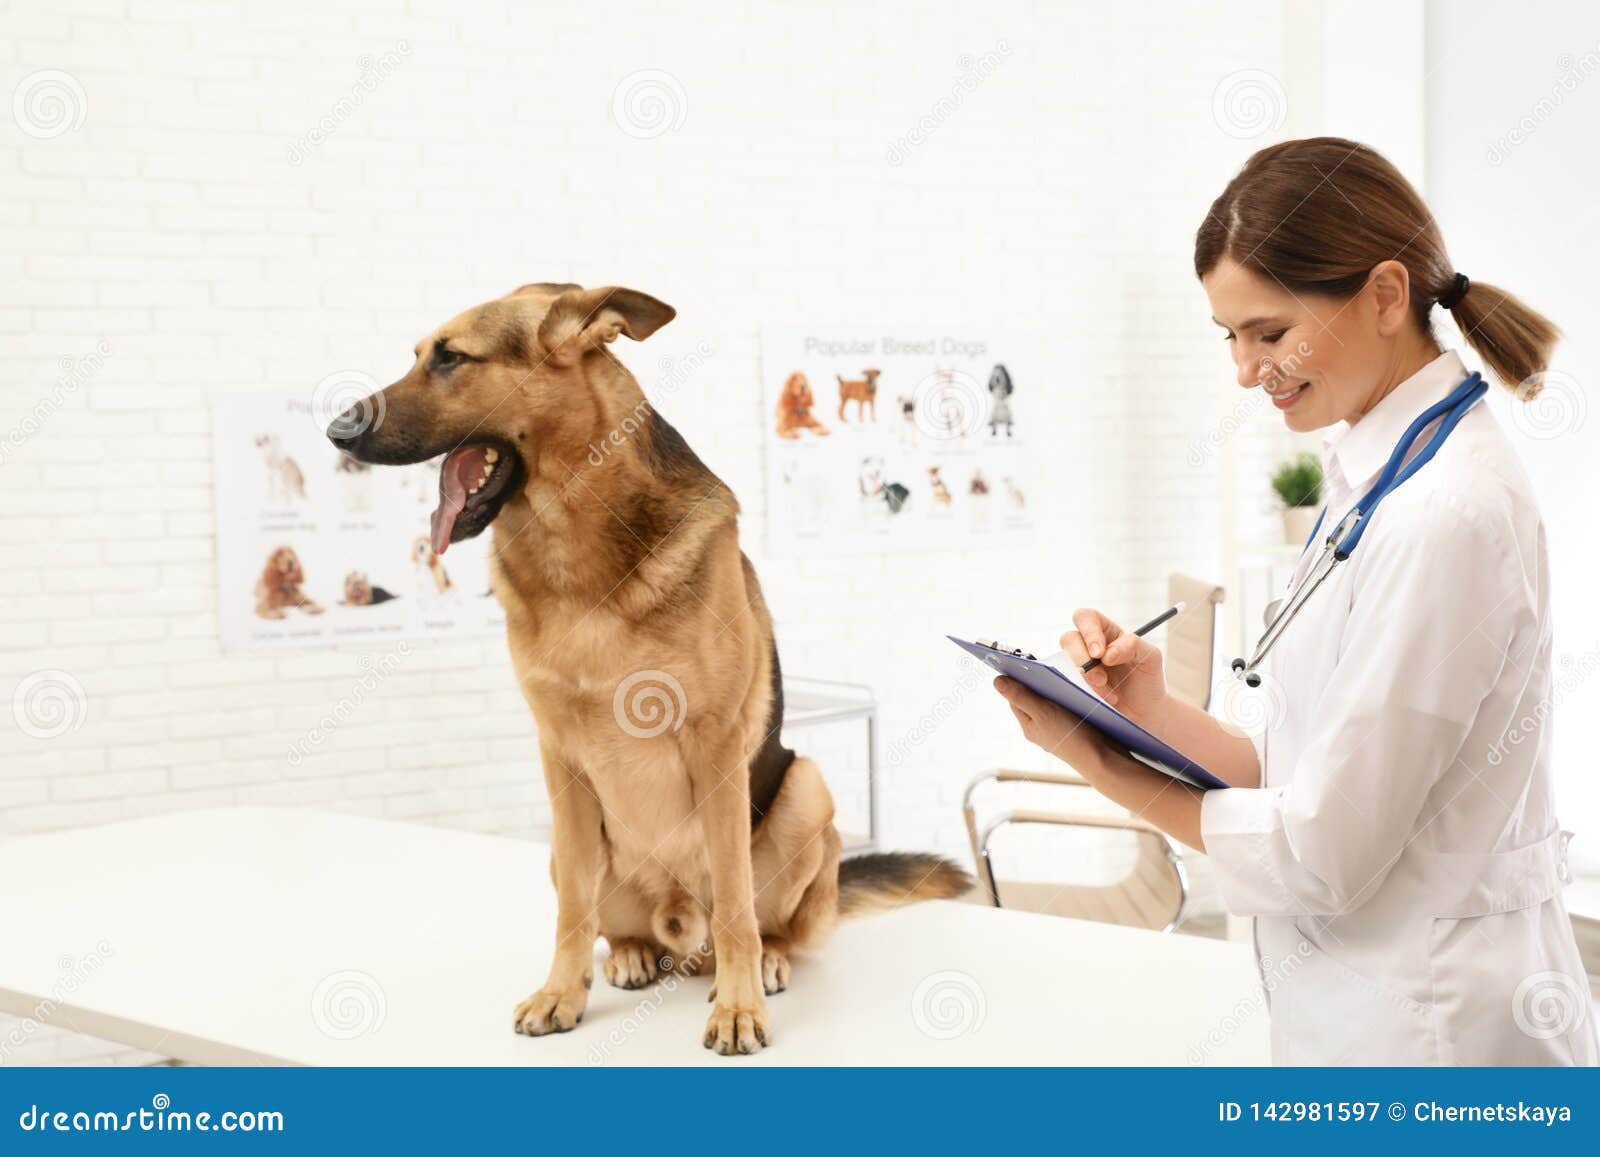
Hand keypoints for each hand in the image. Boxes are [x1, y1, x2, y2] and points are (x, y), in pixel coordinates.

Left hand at [993, 675, 1117, 780]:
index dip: (1018, 679)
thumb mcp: (1042, 713)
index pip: (1015, 697)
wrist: (1102, 758)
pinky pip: (1066, 707)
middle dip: (1039, 683)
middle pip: (1033, 698)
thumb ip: (1021, 696)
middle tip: (1048, 669)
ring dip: (1056, 689)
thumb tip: (996, 681)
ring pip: (1051, 702)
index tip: (1023, 663)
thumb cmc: (1070, 737)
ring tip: (1065, 679)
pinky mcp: (1073, 726)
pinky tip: (1078, 691)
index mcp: (1028, 725)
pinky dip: (1070, 697)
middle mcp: (1039, 728)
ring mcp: (1056, 728)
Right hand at [1061, 608, 1168, 723]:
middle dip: (1083, 659)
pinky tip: (1100, 699)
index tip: (1099, 653)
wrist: (1145, 712)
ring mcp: (1079, 666)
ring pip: (1066, 662)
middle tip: (1101, 678)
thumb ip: (1132, 645)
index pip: (1087, 618)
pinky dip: (1082, 691)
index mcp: (1107, 632)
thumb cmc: (1148, 679)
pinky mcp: (1074, 685)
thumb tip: (1107, 653)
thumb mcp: (1151, 657)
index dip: (1089, 631)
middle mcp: (1088, 646)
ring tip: (1108, 694)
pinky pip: (1065, 683)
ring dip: (1086, 679)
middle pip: (1069, 638)